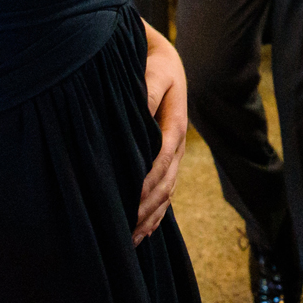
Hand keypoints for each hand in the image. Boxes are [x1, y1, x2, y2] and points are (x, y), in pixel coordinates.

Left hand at [134, 24, 187, 243]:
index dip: (147, 183)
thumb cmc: (153, 65)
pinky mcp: (168, 160)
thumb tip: (138, 114)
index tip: (130, 202)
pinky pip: (167, 193)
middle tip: (125, 232)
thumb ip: (148, 93)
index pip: (162, 160)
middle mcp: (177, 145)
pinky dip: (157, 215)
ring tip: (131, 241)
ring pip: (167, 193)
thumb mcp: (154, 72)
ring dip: (151, 218)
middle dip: (146, 210)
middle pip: (166, 184)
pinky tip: (144, 233)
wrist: (165, 61)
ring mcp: (175, 155)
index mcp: (175, 125)